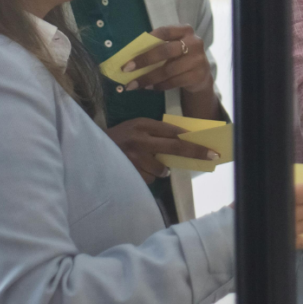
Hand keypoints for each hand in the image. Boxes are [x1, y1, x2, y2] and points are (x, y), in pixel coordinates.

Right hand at [105, 118, 219, 183]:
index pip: (173, 131)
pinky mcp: (128, 172)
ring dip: (161, 169)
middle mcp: (140, 139)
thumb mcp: (137, 128)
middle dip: (195, 152)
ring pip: (162, 168)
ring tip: (148, 163)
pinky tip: (137, 169)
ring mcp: (134, 157)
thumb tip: (183, 142)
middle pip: (175, 146)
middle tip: (211, 156)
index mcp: (142, 124)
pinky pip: (149, 179)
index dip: (192, 140)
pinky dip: (148, 176)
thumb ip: (156, 133)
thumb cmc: (119, 138)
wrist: (90, 149)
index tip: (209, 146)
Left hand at [122, 26, 213, 93]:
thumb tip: (131, 55)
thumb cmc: (180, 56)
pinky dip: (159, 86)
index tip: (131, 51)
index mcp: (185, 30)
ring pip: (168, 70)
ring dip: (148, 78)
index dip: (147, 40)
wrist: (201, 74)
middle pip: (166, 50)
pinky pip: (174, 82)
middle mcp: (194, 42)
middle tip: (127, 69)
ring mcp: (198, 60)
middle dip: (144, 60)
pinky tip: (149, 88)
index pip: (164, 31)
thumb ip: (158, 46)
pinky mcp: (198, 76)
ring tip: (134, 84)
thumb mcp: (173, 46)